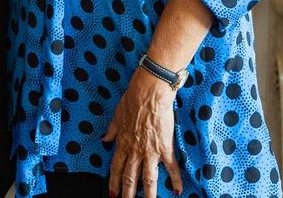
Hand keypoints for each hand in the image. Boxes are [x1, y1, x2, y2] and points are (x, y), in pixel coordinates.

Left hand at [104, 68, 182, 196]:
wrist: (149, 94)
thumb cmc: (132, 101)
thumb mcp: (116, 116)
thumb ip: (111, 131)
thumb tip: (104, 139)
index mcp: (122, 143)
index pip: (115, 167)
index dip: (113, 181)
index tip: (112, 192)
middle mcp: (135, 151)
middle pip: (130, 177)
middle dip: (128, 193)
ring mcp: (150, 151)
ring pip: (148, 178)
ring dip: (149, 193)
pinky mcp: (165, 148)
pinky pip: (171, 167)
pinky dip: (175, 179)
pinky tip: (178, 190)